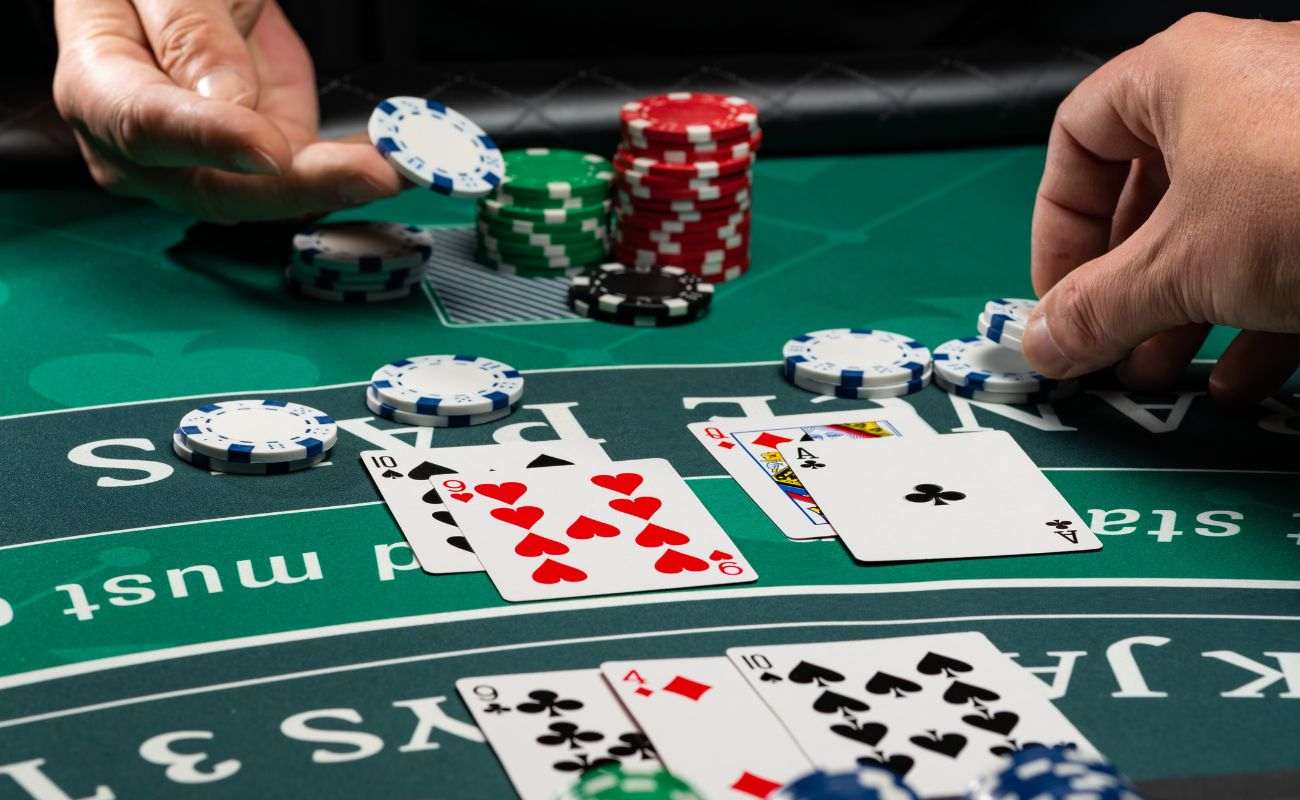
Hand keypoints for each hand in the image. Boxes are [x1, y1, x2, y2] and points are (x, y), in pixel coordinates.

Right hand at [52, 0, 402, 221]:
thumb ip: (189, 33)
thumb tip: (227, 105)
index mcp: (98, 85)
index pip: (146, 126)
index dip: (211, 142)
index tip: (270, 149)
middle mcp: (141, 147)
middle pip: (217, 187)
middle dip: (301, 185)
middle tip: (370, 173)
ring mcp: (202, 164)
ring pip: (269, 197)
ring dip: (337, 187)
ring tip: (396, 166)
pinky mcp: (256, 164)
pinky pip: (304, 181)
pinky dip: (349, 174)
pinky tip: (394, 162)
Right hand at [1025, 13, 1299, 408]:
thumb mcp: (1180, 267)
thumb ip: (1096, 308)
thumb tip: (1045, 343)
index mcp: (1182, 75)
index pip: (1078, 139)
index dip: (1056, 225)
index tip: (1058, 294)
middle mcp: (1245, 93)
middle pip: (1150, 191)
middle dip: (1122, 283)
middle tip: (1106, 342)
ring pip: (1218, 227)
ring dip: (1181, 309)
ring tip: (1164, 372)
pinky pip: (1285, 246)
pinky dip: (1255, 312)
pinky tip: (1246, 374)